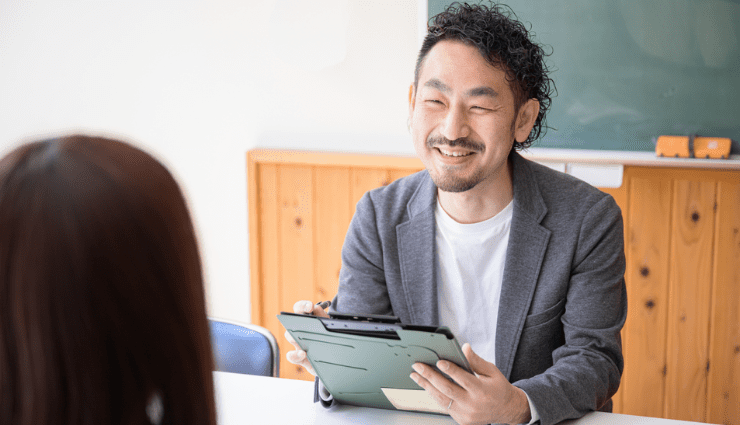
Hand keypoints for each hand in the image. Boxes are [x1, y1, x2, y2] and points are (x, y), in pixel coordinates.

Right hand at [284, 300, 329, 375]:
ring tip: (303, 337)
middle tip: (303, 322)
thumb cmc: (332, 339)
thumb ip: (324, 317)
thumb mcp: (331, 326)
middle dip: (295, 320)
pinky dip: (294, 355)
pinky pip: (291, 356)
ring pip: (290, 337)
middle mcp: (300, 331)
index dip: (302, 306)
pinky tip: (303, 354)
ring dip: (293, 336)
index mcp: (308, 320)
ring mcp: (299, 344)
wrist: (338, 358)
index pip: (300, 309)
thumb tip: (316, 308)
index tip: (310, 307)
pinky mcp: (301, 358)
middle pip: (291, 322)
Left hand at [409, 343, 530, 424]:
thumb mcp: (492, 371)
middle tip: (418, 366)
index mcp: (482, 391)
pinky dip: (434, 395)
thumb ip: (476, 361)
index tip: (438, 361)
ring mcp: (466, 414)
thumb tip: (464, 348)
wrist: (507, 410)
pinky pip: (444, 406)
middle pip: (447, 389)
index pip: (463, 379)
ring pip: (441, 399)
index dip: (450, 370)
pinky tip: (426, 385)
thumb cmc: (498, 388)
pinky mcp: (461, 420)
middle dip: (430, 376)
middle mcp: (473, 404)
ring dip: (426, 386)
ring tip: (415, 375)